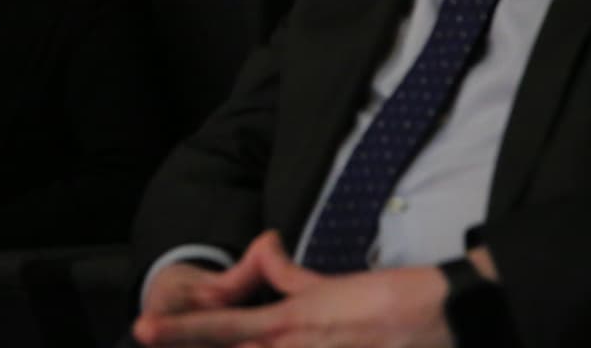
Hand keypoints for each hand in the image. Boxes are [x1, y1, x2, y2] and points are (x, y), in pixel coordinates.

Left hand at [134, 231, 451, 347]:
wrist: (446, 313)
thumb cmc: (390, 297)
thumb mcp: (331, 283)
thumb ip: (289, 279)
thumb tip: (264, 252)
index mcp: (292, 318)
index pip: (225, 328)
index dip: (182, 331)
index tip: (144, 328)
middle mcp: (298, 345)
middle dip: (195, 346)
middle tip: (153, 334)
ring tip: (191, 346)